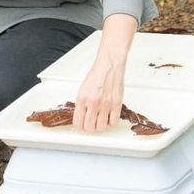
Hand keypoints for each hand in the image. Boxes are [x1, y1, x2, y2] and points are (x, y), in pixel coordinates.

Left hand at [71, 13, 136, 132]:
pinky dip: (110, 122)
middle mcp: (93, 103)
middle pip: (89, 128)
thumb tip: (81, 117)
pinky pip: (113, 122)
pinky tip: (109, 117)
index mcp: (82, 99)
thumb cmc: (97, 75)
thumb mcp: (83, 89)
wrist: (109, 66)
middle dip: (89, 128)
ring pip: (101, 127)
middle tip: (91, 124)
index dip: (80, 126)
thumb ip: (82, 104)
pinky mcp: (116, 104)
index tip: (82, 125)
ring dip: (100, 126)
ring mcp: (105, 104)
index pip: (78, 122)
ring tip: (100, 120)